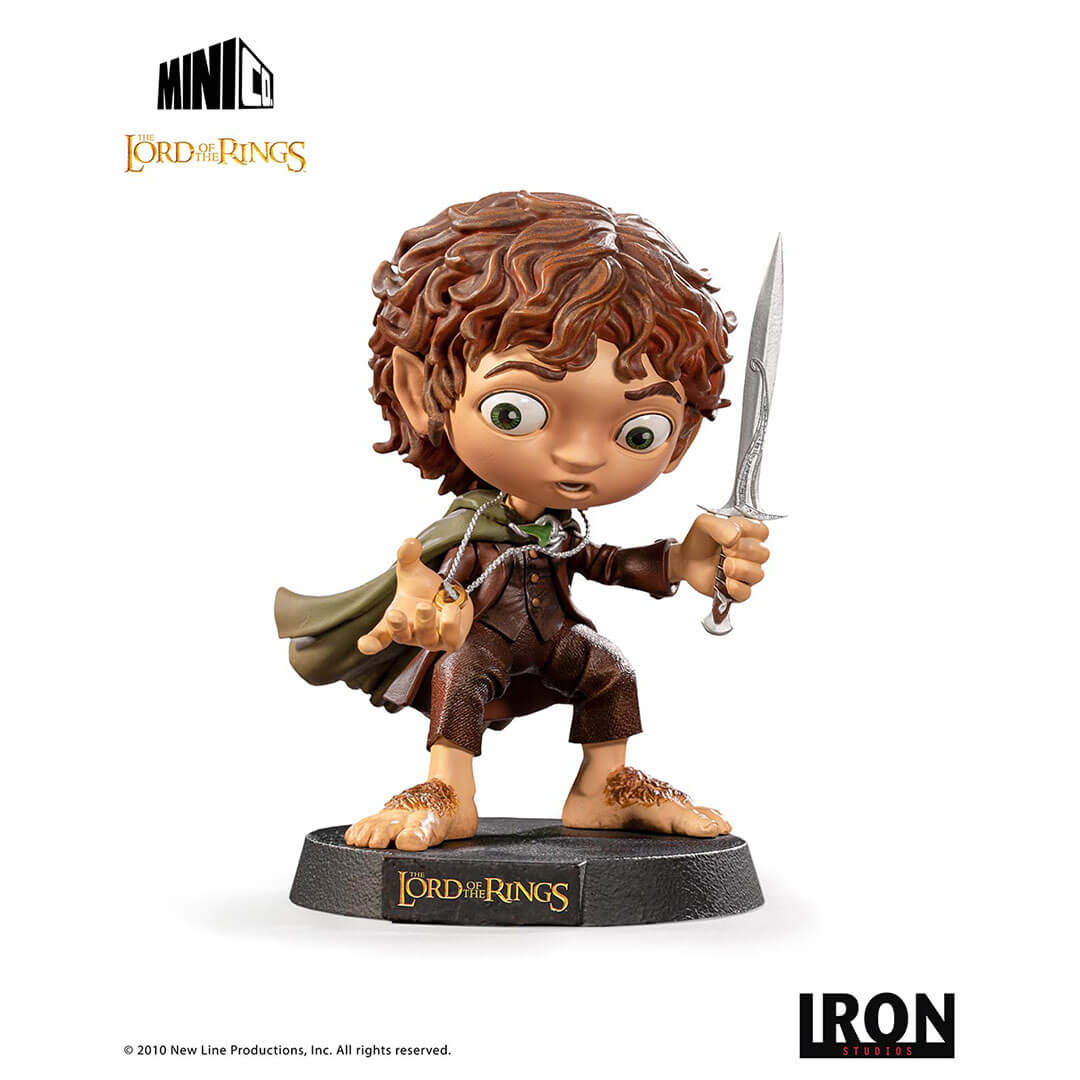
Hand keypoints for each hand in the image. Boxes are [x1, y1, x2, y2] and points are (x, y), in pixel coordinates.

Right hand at [357, 539, 473, 654]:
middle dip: (398, 626)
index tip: (365, 644)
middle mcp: (411, 634)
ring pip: (427, 639)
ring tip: (426, 604)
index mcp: (394, 622)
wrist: (450, 595)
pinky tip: (451, 607)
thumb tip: (409, 542)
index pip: (378, 637)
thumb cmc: (423, 589)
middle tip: (395, 613)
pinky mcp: (452, 641)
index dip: (371, 643)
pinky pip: (451, 638)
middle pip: (401, 636)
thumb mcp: (412, 571)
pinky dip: (450, 623)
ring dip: (425, 621)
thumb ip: (407, 557)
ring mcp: (432, 640)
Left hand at [669, 514, 769, 601]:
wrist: (685, 559)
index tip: (729, 533)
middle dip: (742, 550)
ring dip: (739, 569)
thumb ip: (722, 525)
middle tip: (725, 549)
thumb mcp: (705, 523)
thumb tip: (736, 536)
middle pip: (763, 554)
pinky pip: (746, 593)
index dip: (747, 532)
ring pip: (758, 574)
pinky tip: (726, 581)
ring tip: (724, 565)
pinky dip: (736, 588)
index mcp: (750, 533)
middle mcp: (752, 554)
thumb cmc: (700, 539)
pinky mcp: (738, 590)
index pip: (762, 532)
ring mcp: (747, 573)